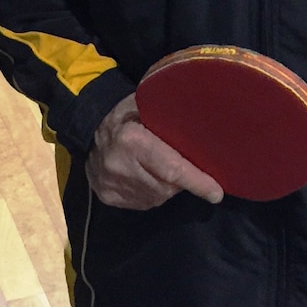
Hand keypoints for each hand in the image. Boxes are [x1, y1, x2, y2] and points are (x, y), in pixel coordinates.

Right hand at [86, 94, 223, 209]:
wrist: (89, 126)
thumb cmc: (127, 111)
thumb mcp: (147, 103)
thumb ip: (171, 115)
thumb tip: (207, 126)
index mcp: (132, 140)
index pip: (171, 168)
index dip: (196, 181)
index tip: (216, 192)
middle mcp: (120, 167)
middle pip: (166, 186)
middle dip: (183, 181)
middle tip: (186, 164)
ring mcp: (111, 186)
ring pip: (156, 198)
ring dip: (167, 187)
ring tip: (163, 167)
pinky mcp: (107, 197)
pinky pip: (142, 203)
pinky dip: (152, 193)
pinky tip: (149, 176)